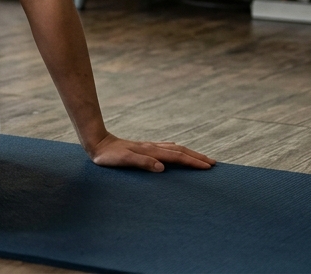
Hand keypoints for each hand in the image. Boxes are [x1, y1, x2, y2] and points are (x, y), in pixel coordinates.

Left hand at [86, 133, 214, 171]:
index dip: (193, 162)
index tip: (208, 166)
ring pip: (175, 149)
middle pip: (180, 151)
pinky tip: (177, 150)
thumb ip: (142, 163)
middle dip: (197, 157)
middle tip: (213, 163)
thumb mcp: (124, 160)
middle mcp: (153, 147)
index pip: (177, 157)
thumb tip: (162, 168)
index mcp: (151, 152)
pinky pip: (166, 148)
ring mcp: (149, 147)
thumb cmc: (109, 156)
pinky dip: (176, 150)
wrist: (97, 143)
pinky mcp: (144, 148)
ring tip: (202, 158)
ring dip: (189, 153)